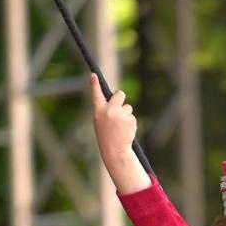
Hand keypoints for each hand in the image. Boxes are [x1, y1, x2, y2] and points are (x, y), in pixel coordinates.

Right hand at [89, 73, 149, 193]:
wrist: (115, 151)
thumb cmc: (107, 136)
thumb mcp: (101, 122)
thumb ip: (106, 109)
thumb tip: (117, 96)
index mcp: (98, 111)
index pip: (95, 94)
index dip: (94, 84)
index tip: (93, 75)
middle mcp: (108, 110)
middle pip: (120, 94)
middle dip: (121, 99)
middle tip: (119, 110)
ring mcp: (119, 115)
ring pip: (128, 107)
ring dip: (126, 115)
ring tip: (121, 127)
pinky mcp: (129, 120)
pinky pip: (132, 117)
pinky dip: (130, 123)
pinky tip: (125, 131)